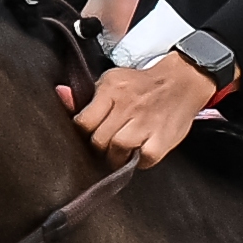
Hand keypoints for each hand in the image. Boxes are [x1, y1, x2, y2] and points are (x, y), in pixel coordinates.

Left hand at [58, 53, 228, 167]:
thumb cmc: (142, 85)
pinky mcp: (161, 139)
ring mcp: (145, 124)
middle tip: (107, 144)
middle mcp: (128, 106)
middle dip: (100, 146)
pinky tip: (140, 152)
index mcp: (112, 90)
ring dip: (116, 156)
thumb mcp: (112, 81)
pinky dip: (139, 161)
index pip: (84, 122)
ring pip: (117, 151)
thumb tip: (59, 94)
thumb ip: (85, 95)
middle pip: (99, 140)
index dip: (85, 132)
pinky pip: (142, 160)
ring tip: (122, 150)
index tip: (91, 133)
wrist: (182, 81)